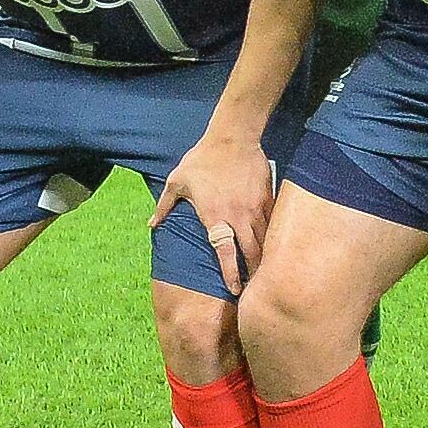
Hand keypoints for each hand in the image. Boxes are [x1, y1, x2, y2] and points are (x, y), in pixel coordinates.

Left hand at [152, 128, 277, 293]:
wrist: (232, 137)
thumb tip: (151, 224)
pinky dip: (274, 237)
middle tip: (255, 290)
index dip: (230, 273)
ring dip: (266, 259)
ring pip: (266, 240)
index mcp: (215, 216)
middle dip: (254, 273)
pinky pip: (274, 223)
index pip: (225, 251)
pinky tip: (276, 248)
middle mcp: (238, 216)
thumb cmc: (202, 159)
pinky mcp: (268, 198)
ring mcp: (256, 207)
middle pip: (251, 252)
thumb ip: (164, 207)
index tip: (234, 289)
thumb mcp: (177, 182)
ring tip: (267, 275)